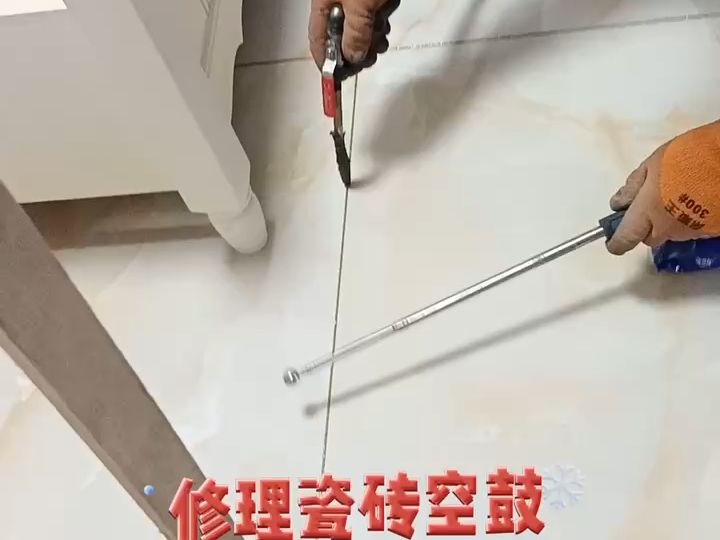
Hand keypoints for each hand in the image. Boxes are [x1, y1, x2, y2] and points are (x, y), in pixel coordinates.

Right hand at [309, 0, 399, 79]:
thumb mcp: (359, 7)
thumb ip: (355, 34)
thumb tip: (354, 58)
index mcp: (324, 6)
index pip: (318, 42)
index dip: (325, 63)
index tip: (334, 80)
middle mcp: (336, 6)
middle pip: (341, 41)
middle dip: (356, 53)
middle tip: (367, 57)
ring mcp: (355, 4)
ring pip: (361, 34)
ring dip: (373, 40)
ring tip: (379, 31)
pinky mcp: (372, 1)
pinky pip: (374, 21)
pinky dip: (381, 27)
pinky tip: (385, 19)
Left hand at [607, 121, 719, 254]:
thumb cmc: (684, 158)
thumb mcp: (651, 164)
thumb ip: (632, 187)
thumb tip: (618, 204)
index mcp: (646, 214)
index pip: (625, 240)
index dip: (617, 243)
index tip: (614, 241)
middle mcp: (667, 229)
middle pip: (649, 238)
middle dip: (646, 227)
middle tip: (651, 205)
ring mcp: (690, 231)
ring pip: (671, 233)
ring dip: (669, 222)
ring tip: (678, 196)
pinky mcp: (709, 230)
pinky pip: (692, 229)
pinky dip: (689, 219)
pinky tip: (695, 200)